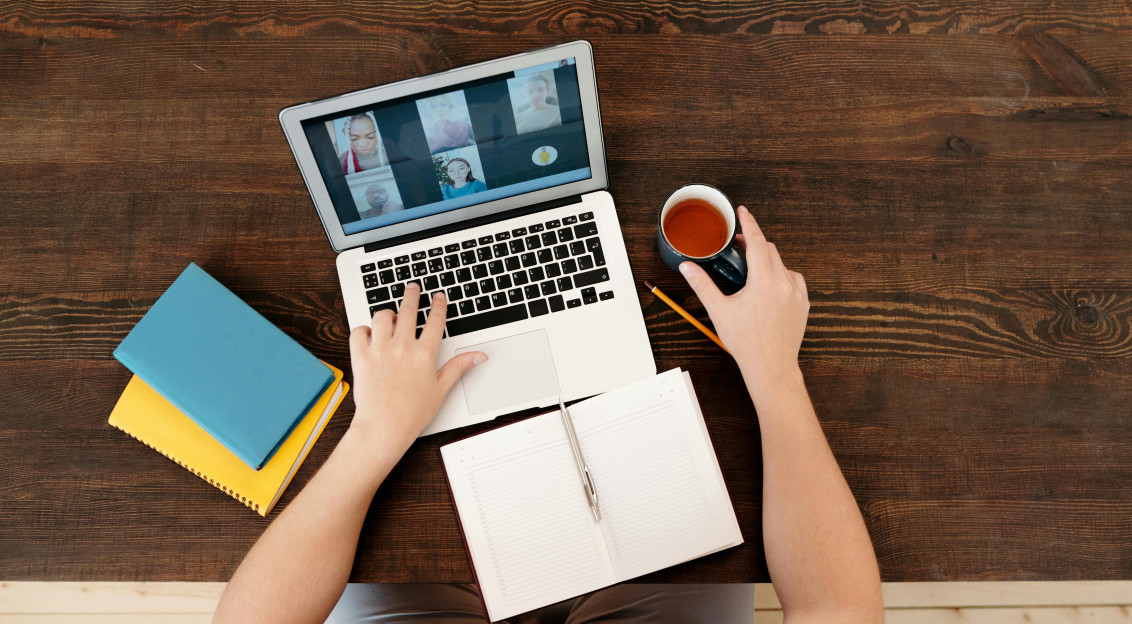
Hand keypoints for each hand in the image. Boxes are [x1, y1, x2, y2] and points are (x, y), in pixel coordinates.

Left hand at [348, 283, 485, 452]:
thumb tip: (479, 356)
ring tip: (391, 317)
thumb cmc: (412, 413)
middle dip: (412, 295)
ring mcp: (379, 350)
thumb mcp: (441, 389)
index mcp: (424, 354)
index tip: (438, 296)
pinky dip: (363, 329)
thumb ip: (459, 367)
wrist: (384, 428)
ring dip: (387, 313)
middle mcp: (402, 347)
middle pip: (408, 310)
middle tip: (413, 287)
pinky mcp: (361, 357)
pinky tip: (369, 334)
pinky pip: (358, 331)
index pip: (435, 321)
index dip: (439, 305)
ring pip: (382, 316)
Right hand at [679, 206, 808, 391]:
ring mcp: (796, 293)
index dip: (749, 223)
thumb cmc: (746, 342)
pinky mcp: (804, 303)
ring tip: (752, 271)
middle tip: (738, 246)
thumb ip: (702, 284)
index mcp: (763, 281)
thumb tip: (687, 267)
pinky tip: (770, 286)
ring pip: (782, 264)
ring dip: (767, 261)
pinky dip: (782, 275)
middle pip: (769, 249)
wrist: (771, 366)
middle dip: (753, 243)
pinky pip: (794, 279)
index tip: (743, 212)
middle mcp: (783, 283)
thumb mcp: (719, 311)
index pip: (756, 241)